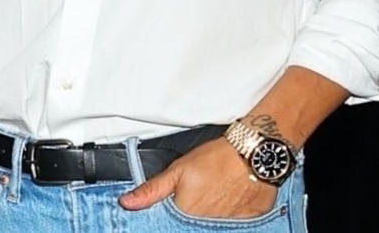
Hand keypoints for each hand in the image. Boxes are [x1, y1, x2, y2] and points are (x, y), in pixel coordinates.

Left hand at [119, 138, 278, 219]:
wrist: (251, 154)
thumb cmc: (215, 159)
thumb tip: (126, 202)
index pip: (172, 225)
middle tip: (200, 196)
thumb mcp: (177, 171)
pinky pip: (233, 226)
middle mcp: (206, 225)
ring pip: (211, 226)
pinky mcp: (248, 225)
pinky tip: (229, 203)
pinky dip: (229, 218)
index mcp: (186, 214)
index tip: (178, 206)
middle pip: (192, 226)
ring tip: (214, 197)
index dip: (173, 217)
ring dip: (209, 217)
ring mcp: (229, 227)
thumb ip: (152, 190)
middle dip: (191, 217)